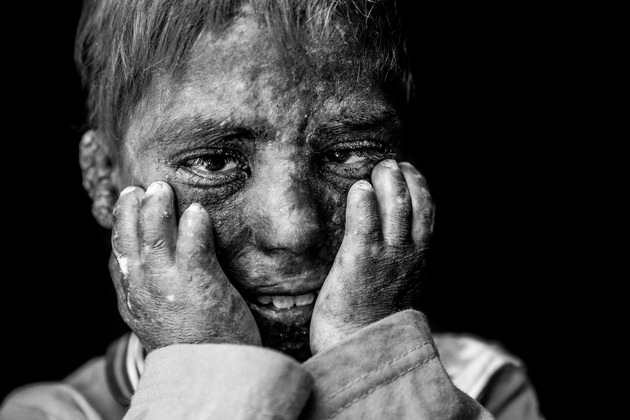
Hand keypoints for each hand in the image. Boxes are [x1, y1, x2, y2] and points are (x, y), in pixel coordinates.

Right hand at [109, 181, 260, 352]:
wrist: (211, 373)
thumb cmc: (190, 344)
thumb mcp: (154, 320)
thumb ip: (144, 292)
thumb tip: (136, 266)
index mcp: (132, 299)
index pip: (119, 254)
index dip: (121, 224)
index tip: (128, 201)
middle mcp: (144, 290)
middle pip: (131, 238)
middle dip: (134, 208)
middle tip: (143, 188)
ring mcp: (170, 286)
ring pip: (156, 236)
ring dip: (158, 208)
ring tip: (163, 189)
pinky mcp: (200, 284)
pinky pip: (194, 246)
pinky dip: (194, 225)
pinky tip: (198, 211)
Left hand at [310, 160, 433, 353]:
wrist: (363, 352)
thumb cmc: (375, 322)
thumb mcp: (402, 289)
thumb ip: (402, 264)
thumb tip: (394, 245)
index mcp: (420, 259)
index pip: (428, 212)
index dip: (420, 186)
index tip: (409, 171)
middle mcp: (409, 254)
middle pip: (414, 201)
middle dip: (404, 176)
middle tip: (389, 164)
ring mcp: (386, 256)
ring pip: (395, 204)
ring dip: (387, 180)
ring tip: (376, 169)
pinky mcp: (359, 260)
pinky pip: (364, 220)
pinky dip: (363, 200)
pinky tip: (357, 190)